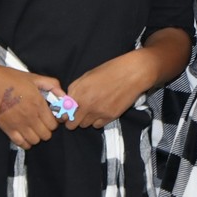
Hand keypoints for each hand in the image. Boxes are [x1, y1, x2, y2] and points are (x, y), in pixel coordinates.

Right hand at [0, 65, 61, 148]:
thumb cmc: (11, 78)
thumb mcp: (35, 78)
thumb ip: (53, 86)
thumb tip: (63, 96)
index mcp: (38, 104)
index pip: (53, 124)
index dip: (54, 122)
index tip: (50, 117)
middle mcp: (30, 116)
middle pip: (46, 135)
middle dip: (47, 129)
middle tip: (42, 122)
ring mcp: (18, 124)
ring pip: (35, 141)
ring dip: (37, 136)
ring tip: (34, 128)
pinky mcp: (7, 129)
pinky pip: (21, 143)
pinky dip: (26, 142)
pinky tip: (25, 134)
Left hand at [63, 28, 191, 129]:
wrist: (133, 73)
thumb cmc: (110, 70)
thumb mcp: (87, 75)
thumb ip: (75, 89)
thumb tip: (68, 101)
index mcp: (79, 92)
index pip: (63, 113)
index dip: (64, 114)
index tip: (66, 113)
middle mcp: (87, 104)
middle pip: (72, 124)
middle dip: (73, 121)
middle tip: (78, 115)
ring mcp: (99, 112)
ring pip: (85, 125)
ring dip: (86, 120)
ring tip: (92, 110)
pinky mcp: (110, 116)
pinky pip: (98, 125)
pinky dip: (97, 121)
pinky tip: (102, 111)